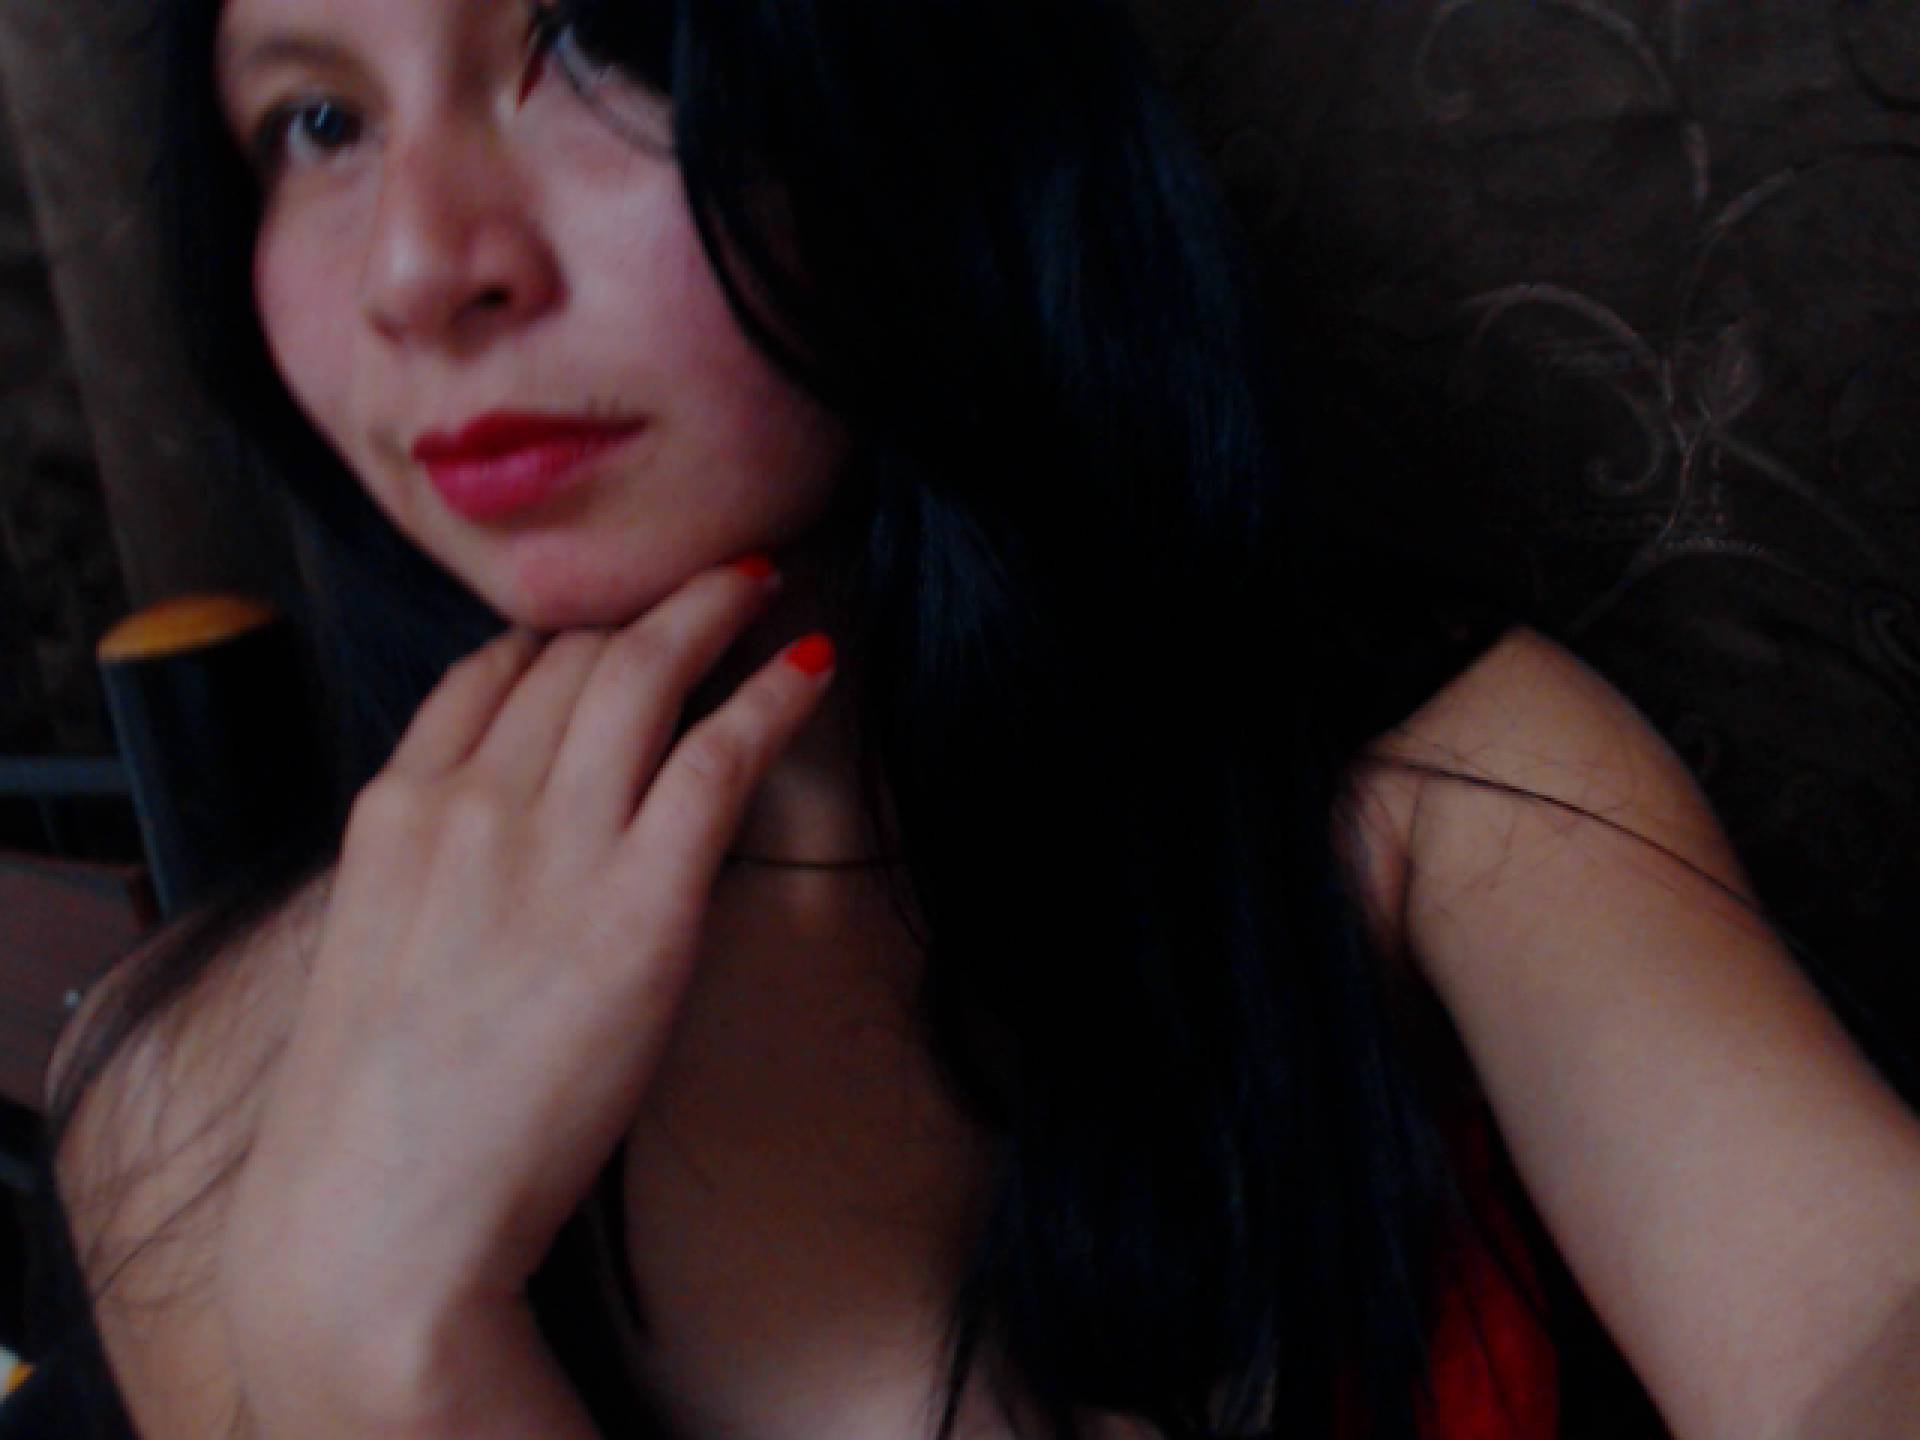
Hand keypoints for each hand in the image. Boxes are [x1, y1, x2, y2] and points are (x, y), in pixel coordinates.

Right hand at [216, 559, 831, 1435]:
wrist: (380, 1224)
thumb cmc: (379, 1117)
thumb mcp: (377, 956)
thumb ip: (434, 879)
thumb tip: (503, 849)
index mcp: (396, 812)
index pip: (487, 675)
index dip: (558, 636)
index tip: (606, 623)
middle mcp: (473, 803)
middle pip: (570, 659)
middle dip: (642, 606)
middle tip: (702, 579)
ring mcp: (557, 845)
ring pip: (643, 677)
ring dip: (708, 613)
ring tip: (755, 583)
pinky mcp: (643, 902)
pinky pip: (717, 758)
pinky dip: (769, 698)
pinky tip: (806, 667)